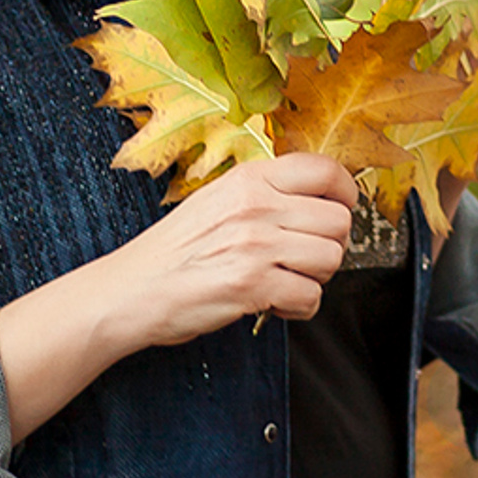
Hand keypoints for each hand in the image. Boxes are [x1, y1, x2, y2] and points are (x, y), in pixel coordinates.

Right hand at [0, 153, 358, 440]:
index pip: (325, 169)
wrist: (131, 289)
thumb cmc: (173, 251)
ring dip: (316, 278)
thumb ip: (262, 193)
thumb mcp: (216, 200)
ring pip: (330, 259)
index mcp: (249, 179)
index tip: (343, 208)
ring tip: (287, 281)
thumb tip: (314, 199)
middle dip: (331, 245)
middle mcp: (256, 206)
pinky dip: (299, 308)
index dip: (346, 192)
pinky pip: (310, 297)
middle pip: (338, 220)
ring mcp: (255, 245)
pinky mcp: (252, 285)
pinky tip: (275, 304)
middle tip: (306, 258)